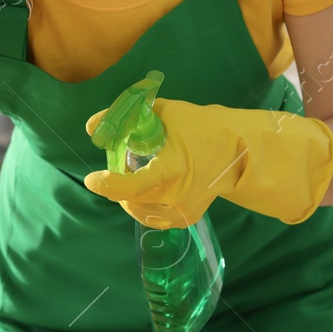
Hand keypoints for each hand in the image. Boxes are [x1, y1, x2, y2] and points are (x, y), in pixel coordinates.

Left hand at [83, 98, 332, 229]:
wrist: (240, 151)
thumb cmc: (202, 127)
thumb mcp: (165, 112)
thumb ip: (127, 117)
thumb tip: (92, 126)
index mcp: (172, 171)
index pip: (131, 187)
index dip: (107, 185)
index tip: (93, 179)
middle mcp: (176, 197)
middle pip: (129, 197)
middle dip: (118, 180)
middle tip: (123, 160)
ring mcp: (182, 212)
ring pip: (137, 208)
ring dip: (128, 193)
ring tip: (139, 170)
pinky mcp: (185, 218)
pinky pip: (151, 216)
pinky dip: (141, 202)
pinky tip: (146, 186)